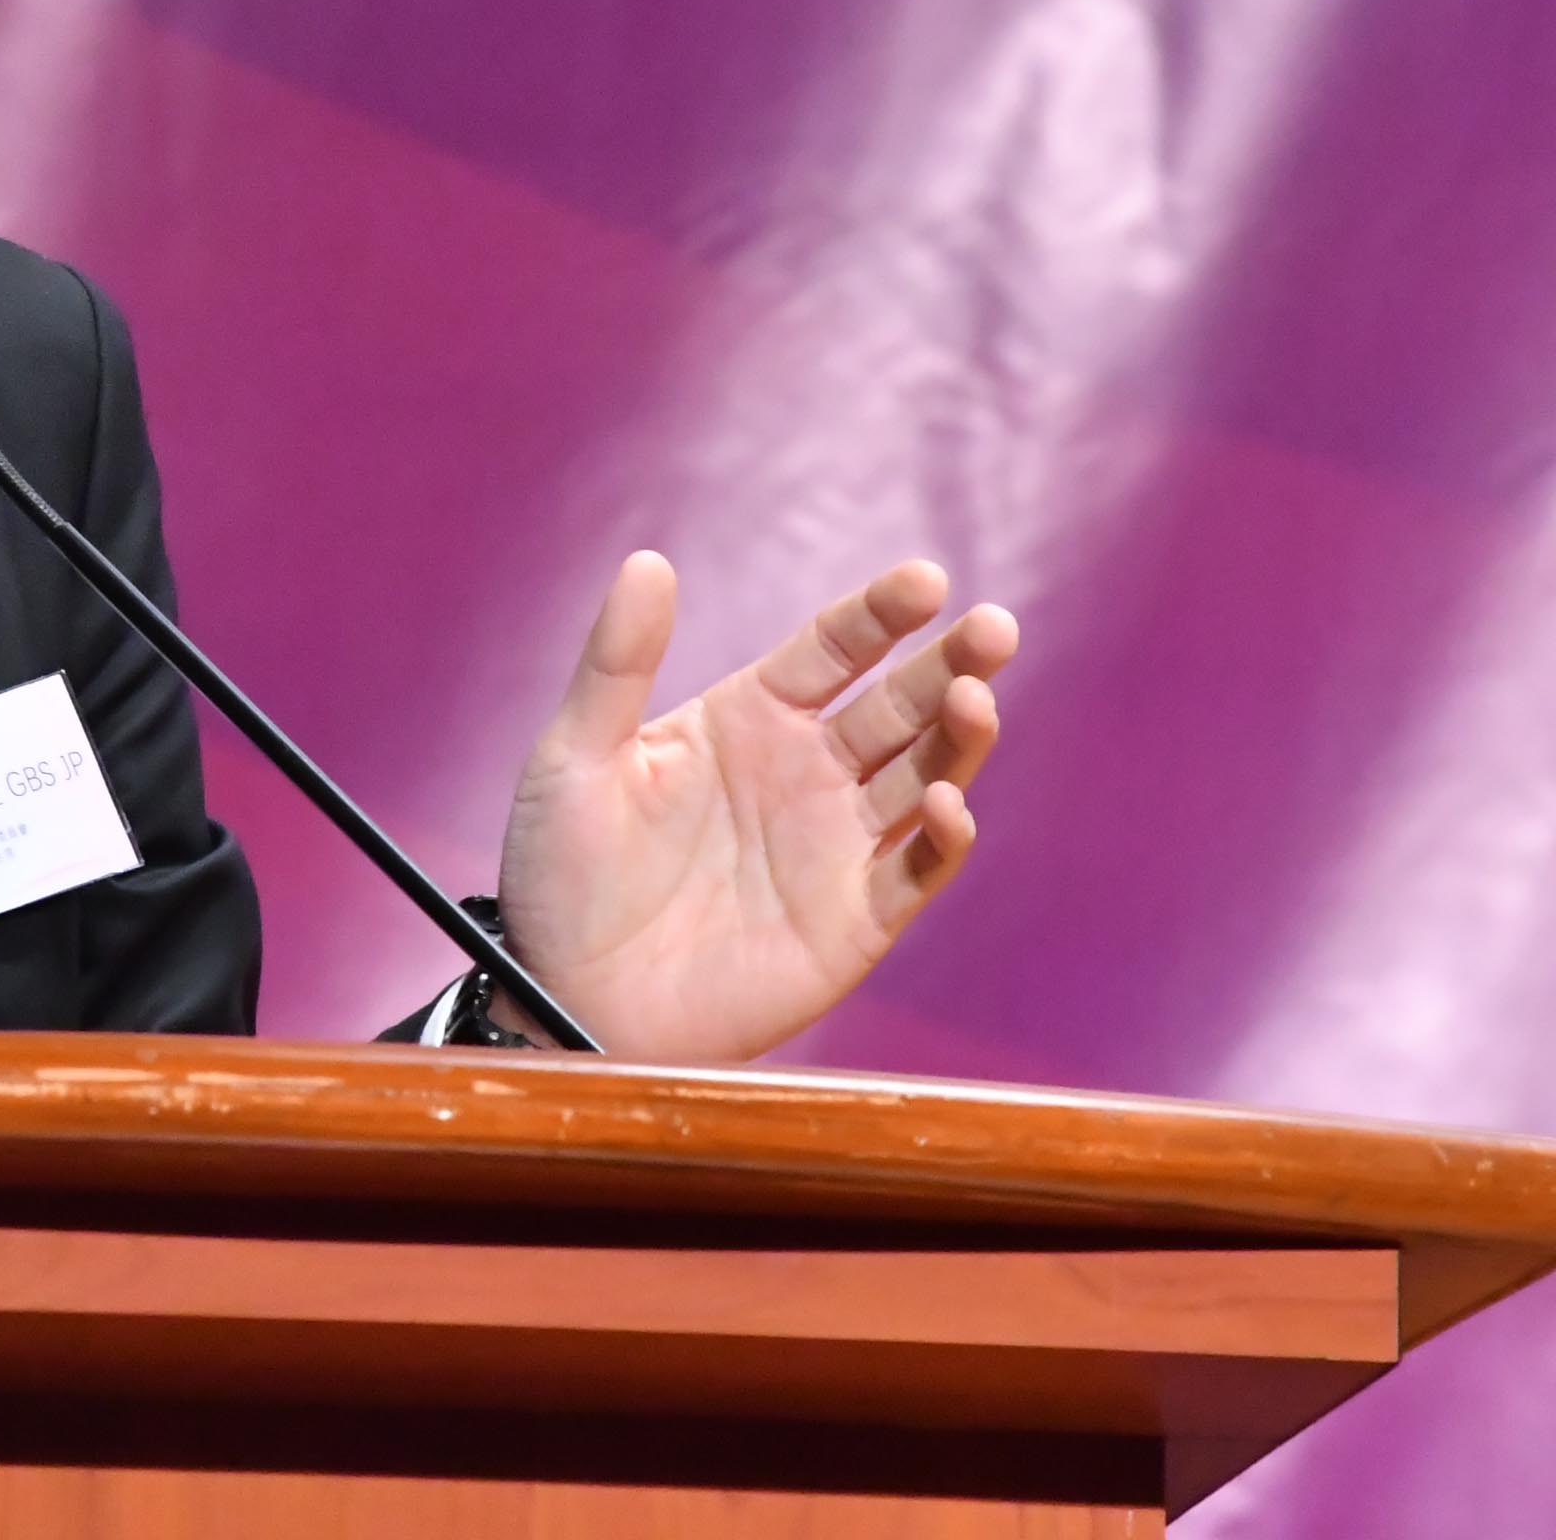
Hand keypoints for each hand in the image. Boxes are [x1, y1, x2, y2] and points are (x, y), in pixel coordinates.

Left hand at [493, 555, 1014, 1063]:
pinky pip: (916, 871)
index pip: (835, 648)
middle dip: (951, 661)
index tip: (926, 580)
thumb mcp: (576, 754)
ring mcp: (837, 845)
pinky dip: (944, 837)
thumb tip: (646, 560)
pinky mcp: (854, 920)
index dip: (881, 613)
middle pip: (900, 703)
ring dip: (959, 738)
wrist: (564, 996)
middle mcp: (808, 771)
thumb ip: (616, 662)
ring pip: (925, 776)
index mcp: (751, 716)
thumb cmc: (561, 871)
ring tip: (974, 698)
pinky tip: (945, 803)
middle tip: (994, 627)